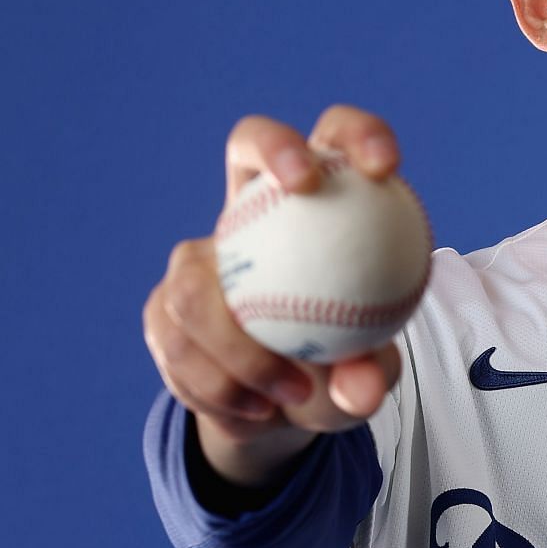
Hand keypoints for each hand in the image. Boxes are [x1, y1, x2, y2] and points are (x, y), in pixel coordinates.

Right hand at [141, 105, 407, 482]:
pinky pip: (177, 342)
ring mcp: (200, 255)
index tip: (383, 167)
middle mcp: (251, 212)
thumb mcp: (362, 382)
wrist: (277, 413)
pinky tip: (254, 411)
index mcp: (318, 206)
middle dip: (273, 145)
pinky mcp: (164, 306)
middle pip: (248, 142)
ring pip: (196, 277)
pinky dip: (218, 386)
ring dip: (239, 347)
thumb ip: (367, 376)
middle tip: (303, 183)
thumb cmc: (336, 375)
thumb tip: (362, 387)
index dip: (356, 134)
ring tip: (290, 393)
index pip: (337, 139)